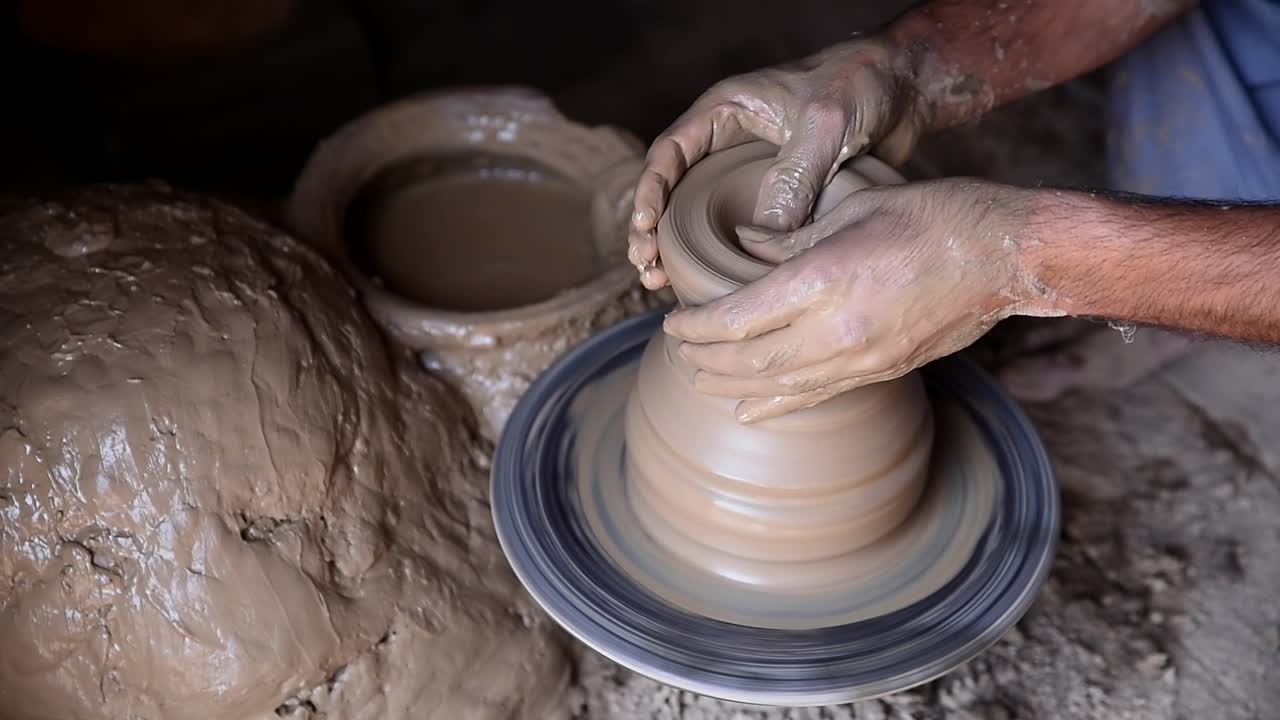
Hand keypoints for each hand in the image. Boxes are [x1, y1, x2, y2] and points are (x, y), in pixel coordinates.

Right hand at [628, 38, 929, 288]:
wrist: (907, 87)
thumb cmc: (861, 82)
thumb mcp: (824, 125)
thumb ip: (793, 175)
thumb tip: (763, 237)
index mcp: (726, 111)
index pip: (669, 152)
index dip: (649, 192)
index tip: (644, 228)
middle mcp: (729, 142)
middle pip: (672, 190)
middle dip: (651, 232)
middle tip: (648, 270)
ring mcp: (750, 172)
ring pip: (698, 215)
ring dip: (676, 250)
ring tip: (661, 284)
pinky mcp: (777, 196)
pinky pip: (738, 230)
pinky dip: (720, 257)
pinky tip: (715, 288)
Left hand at [663, 180, 1058, 422]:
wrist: (1006, 256)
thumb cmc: (934, 216)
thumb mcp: (853, 208)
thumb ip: (791, 234)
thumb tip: (743, 244)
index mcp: (823, 280)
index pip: (736, 318)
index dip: (696, 326)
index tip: (673, 321)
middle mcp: (837, 329)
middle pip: (748, 362)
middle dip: (704, 360)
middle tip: (678, 350)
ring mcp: (861, 357)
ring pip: (778, 388)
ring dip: (732, 387)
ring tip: (700, 379)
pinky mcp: (881, 370)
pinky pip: (817, 396)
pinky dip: (776, 406)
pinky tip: (749, 410)